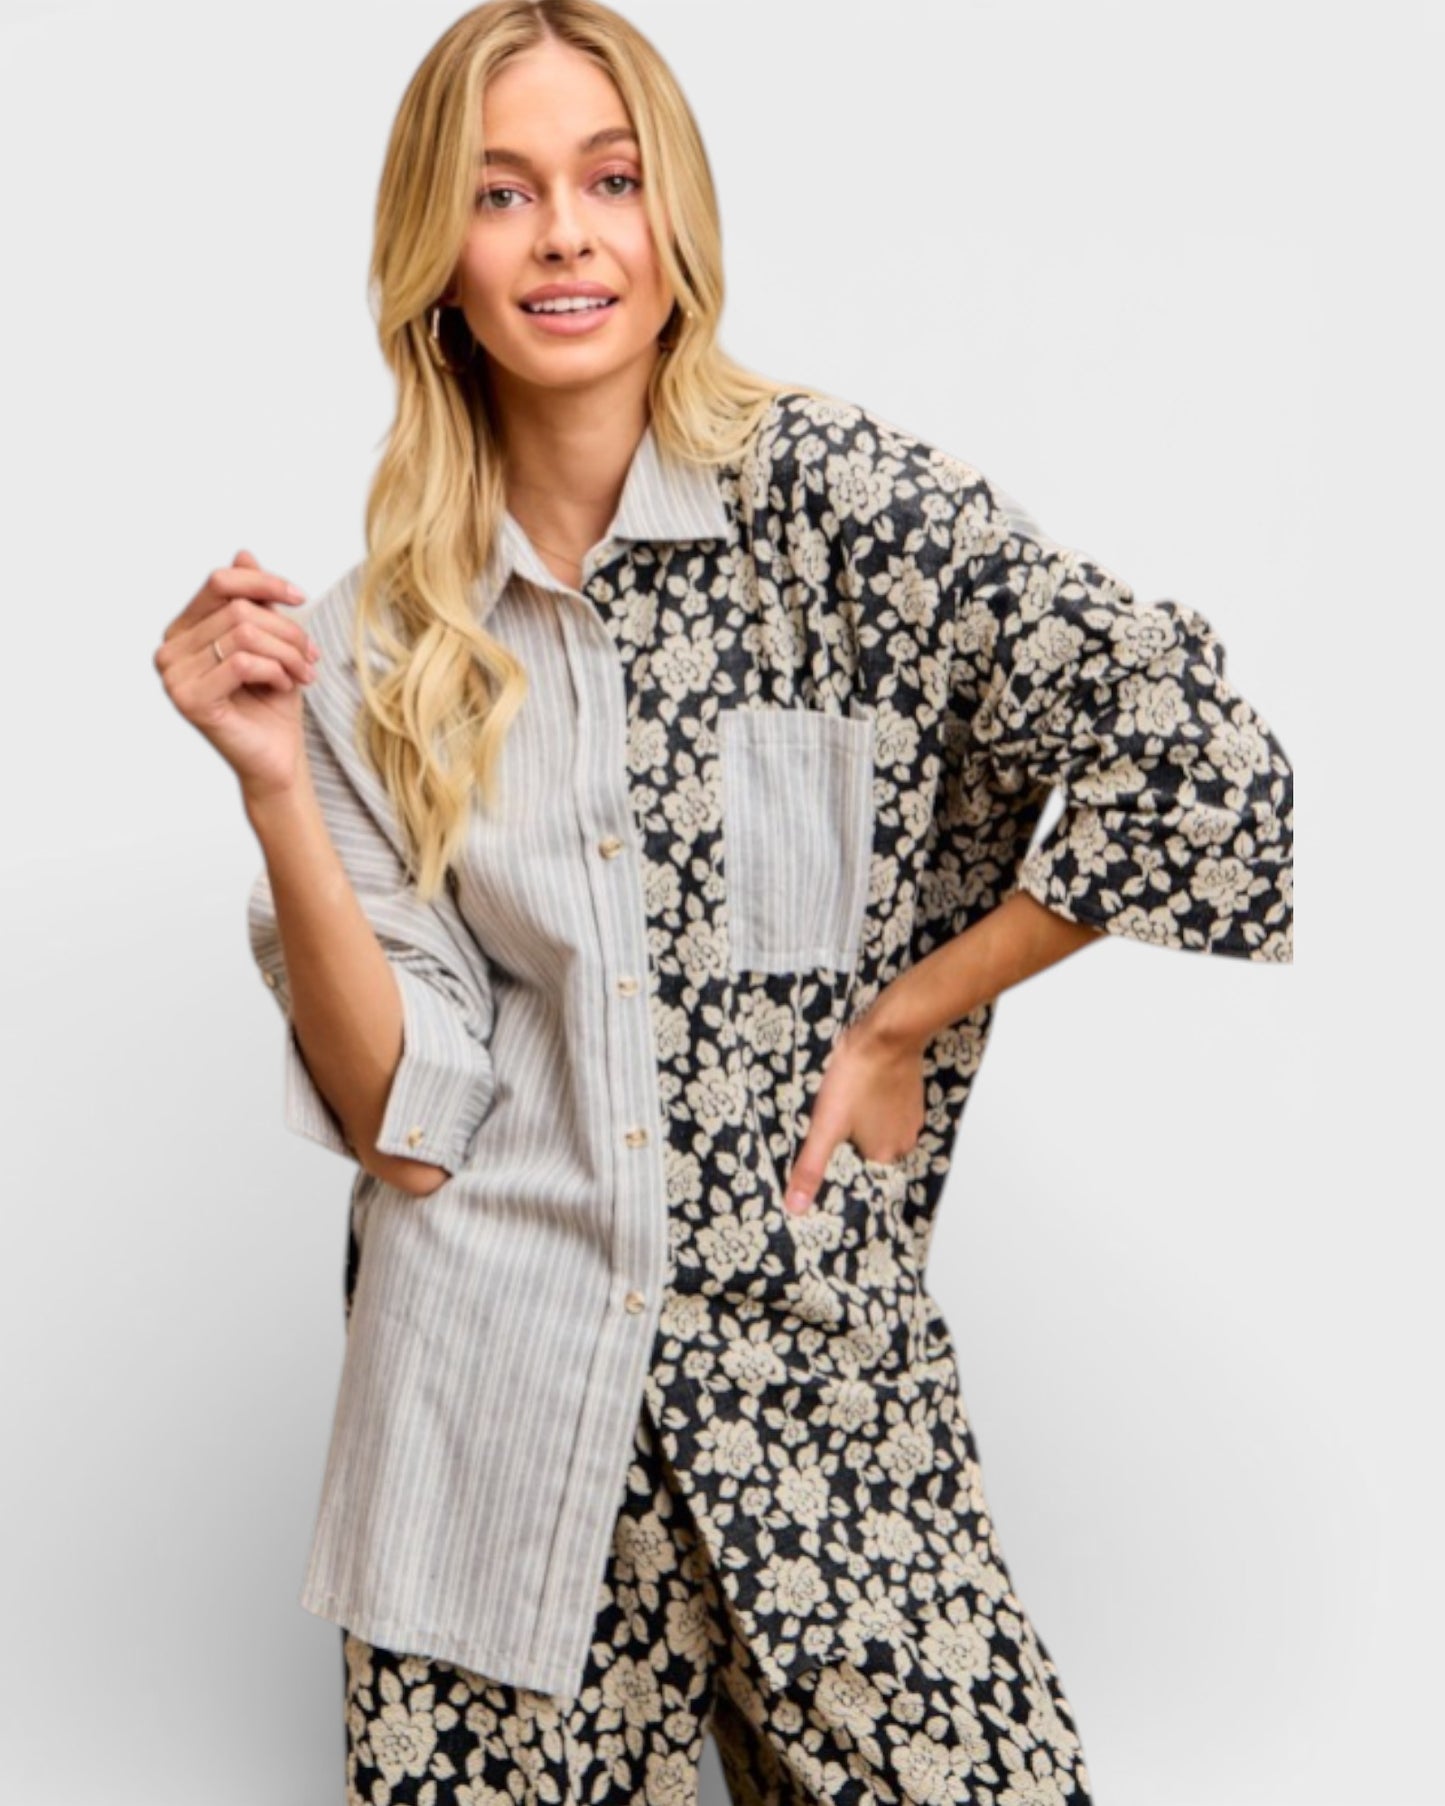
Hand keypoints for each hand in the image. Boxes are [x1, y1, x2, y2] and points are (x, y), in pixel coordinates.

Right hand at [153, 549, 320, 803]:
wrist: (278, 757)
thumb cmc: (273, 701)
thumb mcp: (271, 642)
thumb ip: (253, 600)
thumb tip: (243, 554)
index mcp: (184, 630)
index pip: (220, 582)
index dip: (264, 582)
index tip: (300, 597)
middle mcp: (170, 650)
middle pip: (239, 610)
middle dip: (287, 631)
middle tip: (310, 658)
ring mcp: (173, 676)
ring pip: (244, 634)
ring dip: (287, 652)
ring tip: (303, 674)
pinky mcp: (189, 700)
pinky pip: (242, 662)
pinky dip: (276, 671)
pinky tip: (286, 687)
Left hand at [781, 1003, 926, 1215]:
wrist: (886, 1034)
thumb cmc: (856, 1077)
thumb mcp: (825, 1125)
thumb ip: (810, 1167)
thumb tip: (795, 1207)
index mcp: (884, 1155)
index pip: (856, 1171)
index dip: (838, 1159)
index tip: (826, 1143)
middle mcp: (902, 1140)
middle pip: (867, 1149)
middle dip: (848, 1140)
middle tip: (829, 1121)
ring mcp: (909, 1115)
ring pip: (877, 1127)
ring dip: (860, 1121)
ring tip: (841, 1105)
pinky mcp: (909, 1093)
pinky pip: (887, 1108)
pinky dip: (872, 1103)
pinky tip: (857, 1091)